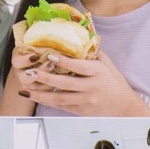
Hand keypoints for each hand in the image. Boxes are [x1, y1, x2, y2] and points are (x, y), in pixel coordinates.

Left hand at [13, 51, 149, 115]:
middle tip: (31, 73)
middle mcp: (91, 87)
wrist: (123, 109)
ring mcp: (85, 101)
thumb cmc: (115, 84)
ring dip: (41, 94)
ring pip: (60, 98)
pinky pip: (61, 106)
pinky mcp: (80, 111)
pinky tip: (36, 97)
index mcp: (98, 72)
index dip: (64, 61)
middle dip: (46, 78)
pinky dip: (47, 101)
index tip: (50, 56)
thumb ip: (94, 53)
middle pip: (65, 83)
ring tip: (26, 89)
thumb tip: (81, 37)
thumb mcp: (108, 66)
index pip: (79, 66)